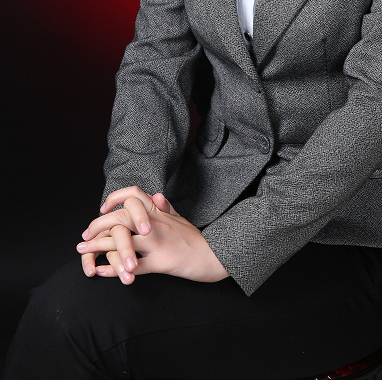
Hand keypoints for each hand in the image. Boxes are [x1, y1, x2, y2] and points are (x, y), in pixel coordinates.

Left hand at [77, 187, 229, 284]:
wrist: (214, 255)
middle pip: (120, 217)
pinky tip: (100, 271)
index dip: (115, 198)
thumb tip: (155, 195)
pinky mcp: (160, 262)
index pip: (133, 194)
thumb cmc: (195, 238)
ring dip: (98, 246)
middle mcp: (155, 224)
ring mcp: (157, 243)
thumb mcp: (180, 218)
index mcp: (159, 212)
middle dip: (97, 225)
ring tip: (83, 252)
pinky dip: (113, 269)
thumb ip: (165, 208)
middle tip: (84, 235)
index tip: (103, 208)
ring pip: (122, 241)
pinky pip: (132, 266)